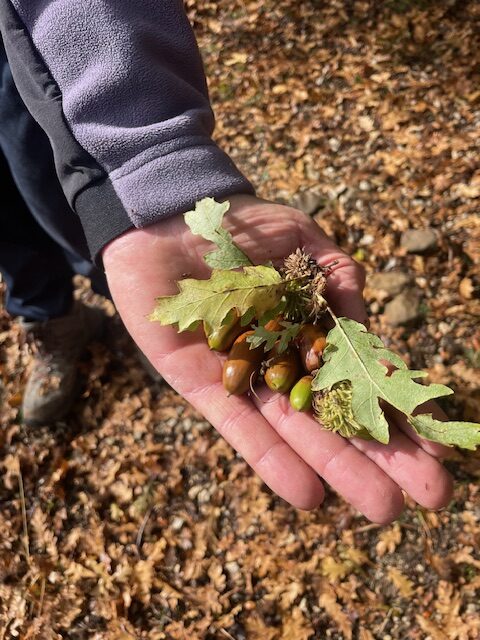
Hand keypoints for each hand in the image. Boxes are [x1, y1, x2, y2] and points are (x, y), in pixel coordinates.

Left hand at [102, 194, 452, 522]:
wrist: (170, 217)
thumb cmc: (243, 224)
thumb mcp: (305, 242)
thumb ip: (339, 283)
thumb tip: (366, 333)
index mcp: (310, 331)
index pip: (361, 377)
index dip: (399, 409)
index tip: (440, 446)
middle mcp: (282, 362)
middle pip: (336, 415)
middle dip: (383, 455)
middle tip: (430, 497)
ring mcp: (245, 377)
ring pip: (296, 431)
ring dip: (338, 468)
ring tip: (383, 507)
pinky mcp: (203, 385)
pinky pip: (239, 428)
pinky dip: (271, 460)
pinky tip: (308, 494)